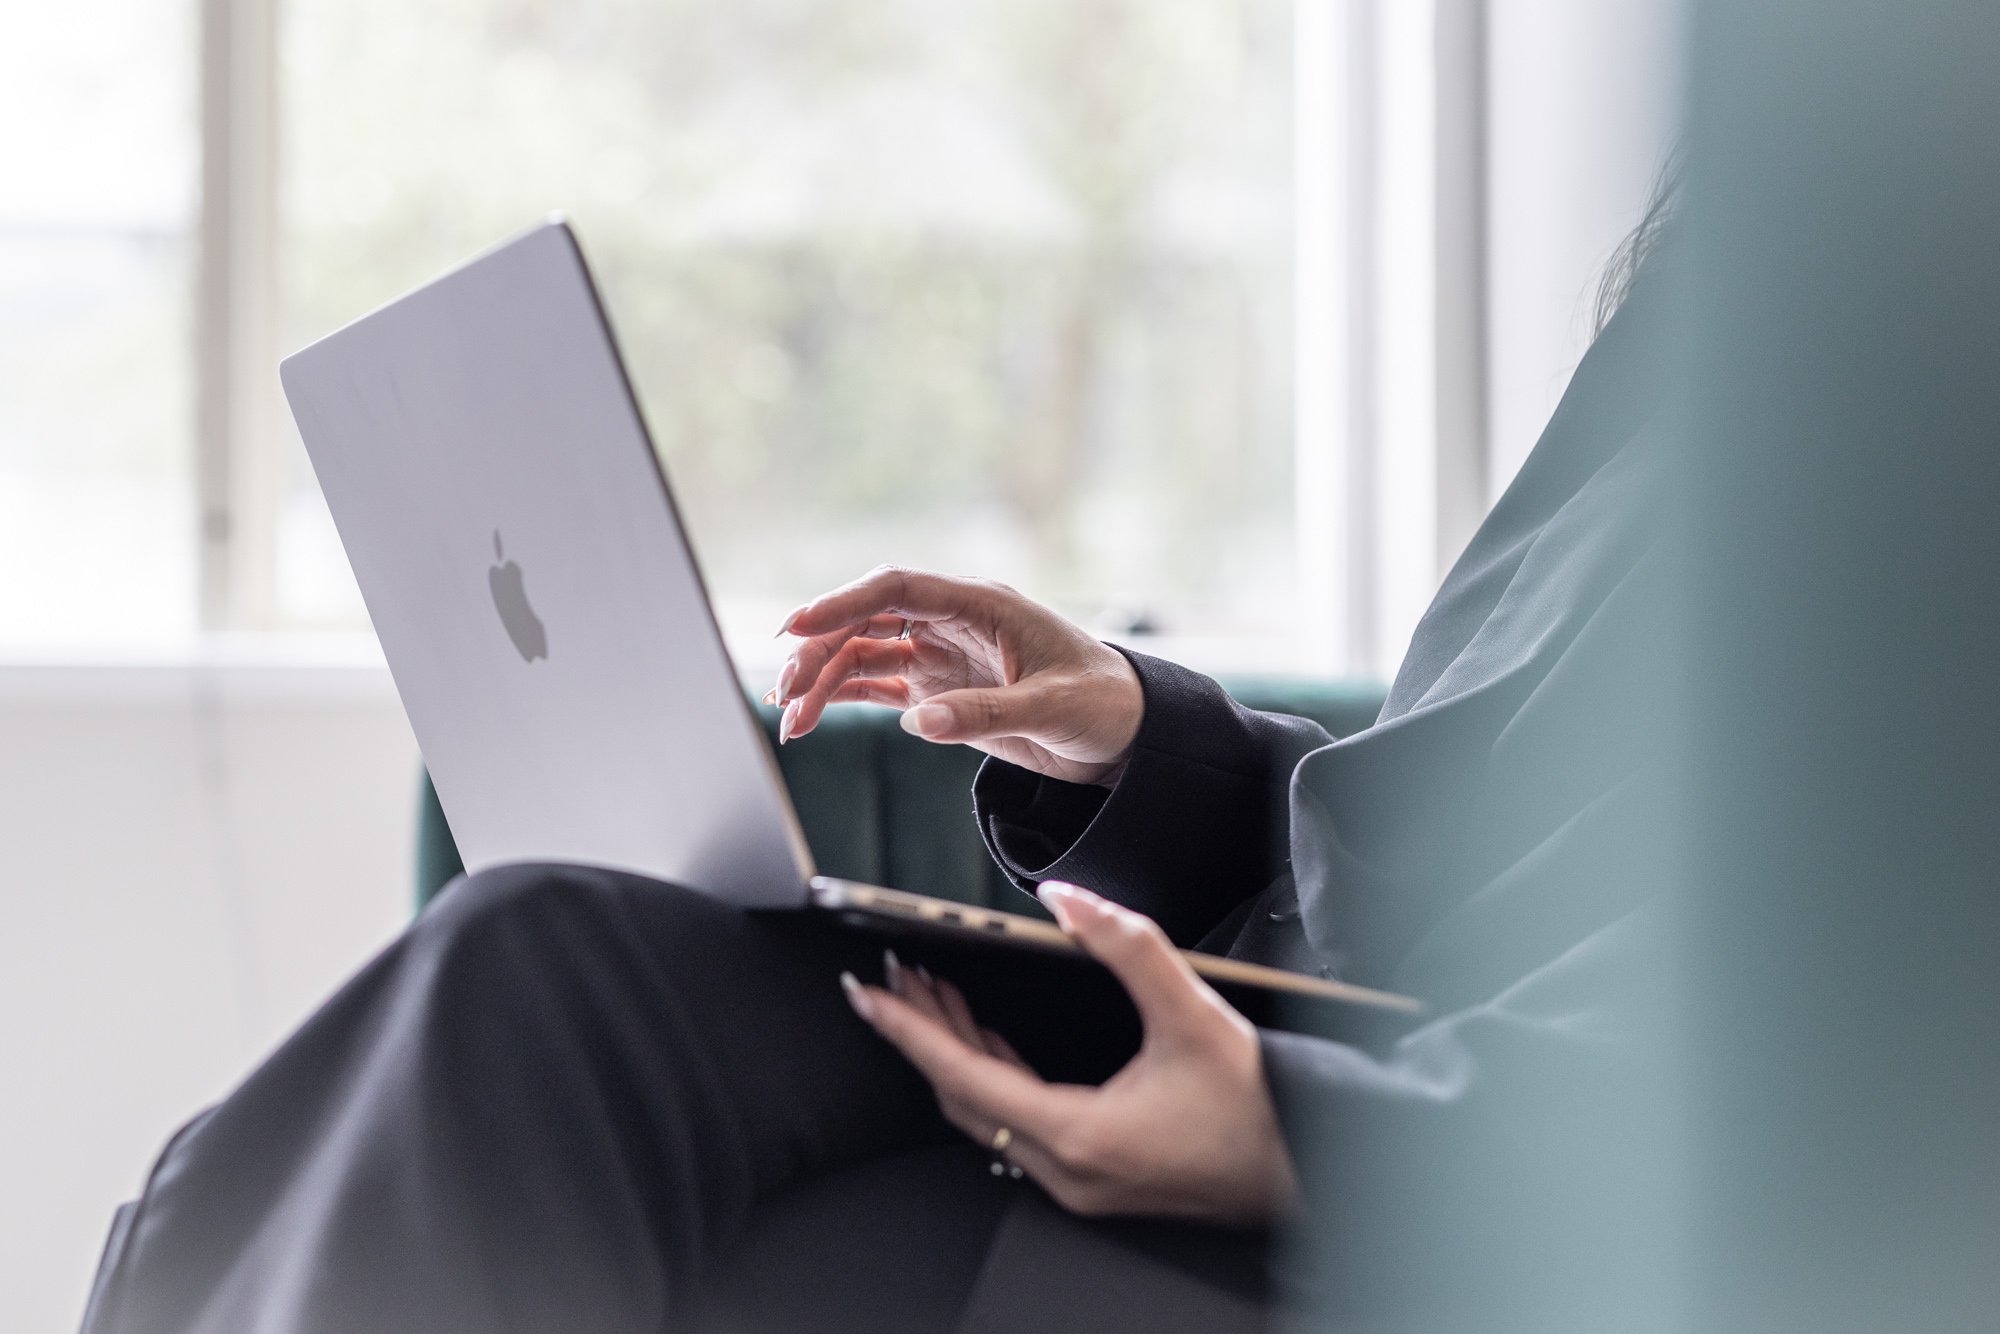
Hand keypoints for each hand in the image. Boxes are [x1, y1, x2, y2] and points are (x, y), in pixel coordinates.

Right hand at [768, 565, 1142, 785]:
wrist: (1124, 734)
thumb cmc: (1101, 703)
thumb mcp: (1053, 708)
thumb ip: (986, 711)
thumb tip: (920, 721)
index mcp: (980, 604)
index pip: (898, 587)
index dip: (843, 602)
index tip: (799, 627)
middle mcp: (951, 621)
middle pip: (866, 621)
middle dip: (819, 652)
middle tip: (785, 692)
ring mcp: (939, 654)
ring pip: (861, 654)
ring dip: (819, 682)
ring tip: (788, 721)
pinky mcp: (935, 690)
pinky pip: (873, 685)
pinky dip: (836, 700)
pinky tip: (805, 720)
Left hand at [839, 882, 1302, 1225]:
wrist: (1313, 1166)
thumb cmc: (1260, 1105)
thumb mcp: (1192, 1011)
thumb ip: (1127, 945)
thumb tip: (1068, 899)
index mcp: (1077, 1134)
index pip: (960, 1073)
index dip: (906, 1026)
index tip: (866, 990)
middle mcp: (1067, 1170)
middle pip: (962, 1095)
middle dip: (923, 1031)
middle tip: (895, 976)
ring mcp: (1080, 1182)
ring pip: (987, 1113)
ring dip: (956, 1052)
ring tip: (931, 994)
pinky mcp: (1097, 1178)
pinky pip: (1018, 1126)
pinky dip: (992, 1076)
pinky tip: (988, 1042)